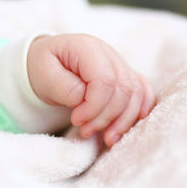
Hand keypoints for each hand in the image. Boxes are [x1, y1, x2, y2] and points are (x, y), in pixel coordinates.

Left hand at [27, 34, 155, 146]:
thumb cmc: (43, 68)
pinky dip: (140, 110)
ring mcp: (119, 64)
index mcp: (87, 48)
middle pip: (124, 88)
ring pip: (136, 92)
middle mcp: (108, 54)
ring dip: (124, 120)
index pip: (105, 79)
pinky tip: (129, 126)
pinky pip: (142, 91)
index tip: (76, 121)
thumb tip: (86, 102)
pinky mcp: (125, 76)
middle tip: (86, 131)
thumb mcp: (45, 76)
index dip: (94, 106)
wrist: (47, 63)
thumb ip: (67, 89)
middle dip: (107, 117)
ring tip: (106, 139)